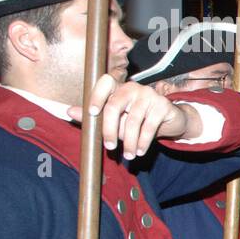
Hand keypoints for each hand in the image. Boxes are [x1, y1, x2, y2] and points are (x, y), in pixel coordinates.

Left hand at [68, 76, 193, 159]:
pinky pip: (149, 126)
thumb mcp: (116, 119)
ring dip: (129, 142)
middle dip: (110, 130)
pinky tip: (141, 151)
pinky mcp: (163, 105)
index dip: (96, 95)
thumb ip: (96, 116)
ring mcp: (149, 95)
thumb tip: (69, 112)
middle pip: (114, 106)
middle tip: (110, 147)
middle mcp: (133, 87)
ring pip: (132, 121)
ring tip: (129, 155)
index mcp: (119, 87)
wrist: (170, 120)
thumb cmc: (138, 119)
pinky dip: (143, 142)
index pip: (105, 83)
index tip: (91, 113)